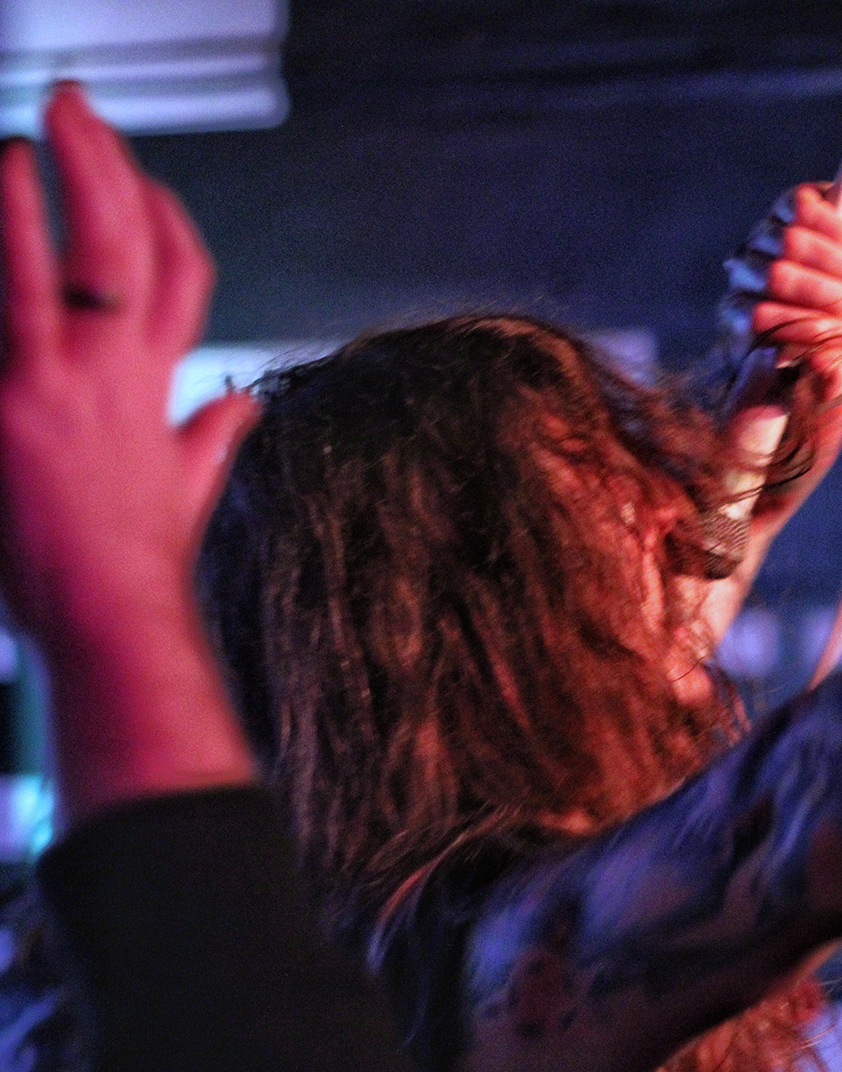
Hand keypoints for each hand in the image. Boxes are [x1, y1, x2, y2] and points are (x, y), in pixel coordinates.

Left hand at [0, 83, 257, 819]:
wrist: (109, 618)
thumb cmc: (133, 564)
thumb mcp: (184, 491)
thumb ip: (210, 437)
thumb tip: (241, 403)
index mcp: (162, 387)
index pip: (184, 279)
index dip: (167, 218)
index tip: (139, 177)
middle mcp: (126, 372)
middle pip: (139, 246)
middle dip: (111, 166)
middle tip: (76, 105)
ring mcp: (73, 382)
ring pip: (86, 257)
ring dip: (62, 180)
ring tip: (34, 126)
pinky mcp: (17, 400)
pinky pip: (12, 299)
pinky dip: (11, 235)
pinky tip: (1, 185)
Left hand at [720, 183, 841, 408]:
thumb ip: (838, 375)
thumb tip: (821, 377)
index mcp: (750, 316)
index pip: (757, 318)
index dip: (795, 325)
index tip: (833, 331)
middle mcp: (750, 274)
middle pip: (776, 276)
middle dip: (824, 294)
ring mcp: (768, 236)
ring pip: (791, 242)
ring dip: (836, 264)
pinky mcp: (790, 204)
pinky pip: (805, 211)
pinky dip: (839, 231)